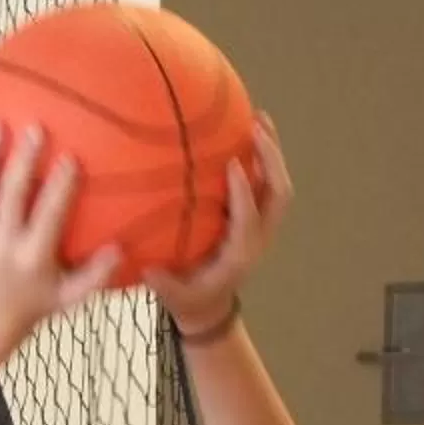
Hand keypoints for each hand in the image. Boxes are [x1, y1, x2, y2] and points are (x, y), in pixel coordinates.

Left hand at [0, 121, 120, 335]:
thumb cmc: (39, 300)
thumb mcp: (72, 296)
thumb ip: (96, 275)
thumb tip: (120, 248)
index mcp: (32, 256)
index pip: (47, 215)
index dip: (58, 187)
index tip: (71, 158)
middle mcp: (2, 241)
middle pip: (11, 194)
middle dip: (23, 160)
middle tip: (36, 128)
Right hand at [153, 115, 287, 336]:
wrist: (210, 307)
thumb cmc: (188, 298)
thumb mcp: (174, 296)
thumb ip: (163, 283)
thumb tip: (145, 266)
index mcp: (240, 254)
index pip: (248, 218)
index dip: (244, 191)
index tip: (233, 162)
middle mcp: (258, 236)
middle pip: (278, 193)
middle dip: (271, 159)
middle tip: (256, 126)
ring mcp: (261, 225)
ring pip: (277, 184)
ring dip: (270, 151)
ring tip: (258, 117)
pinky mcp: (255, 216)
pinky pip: (265, 183)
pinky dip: (262, 157)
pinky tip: (246, 131)